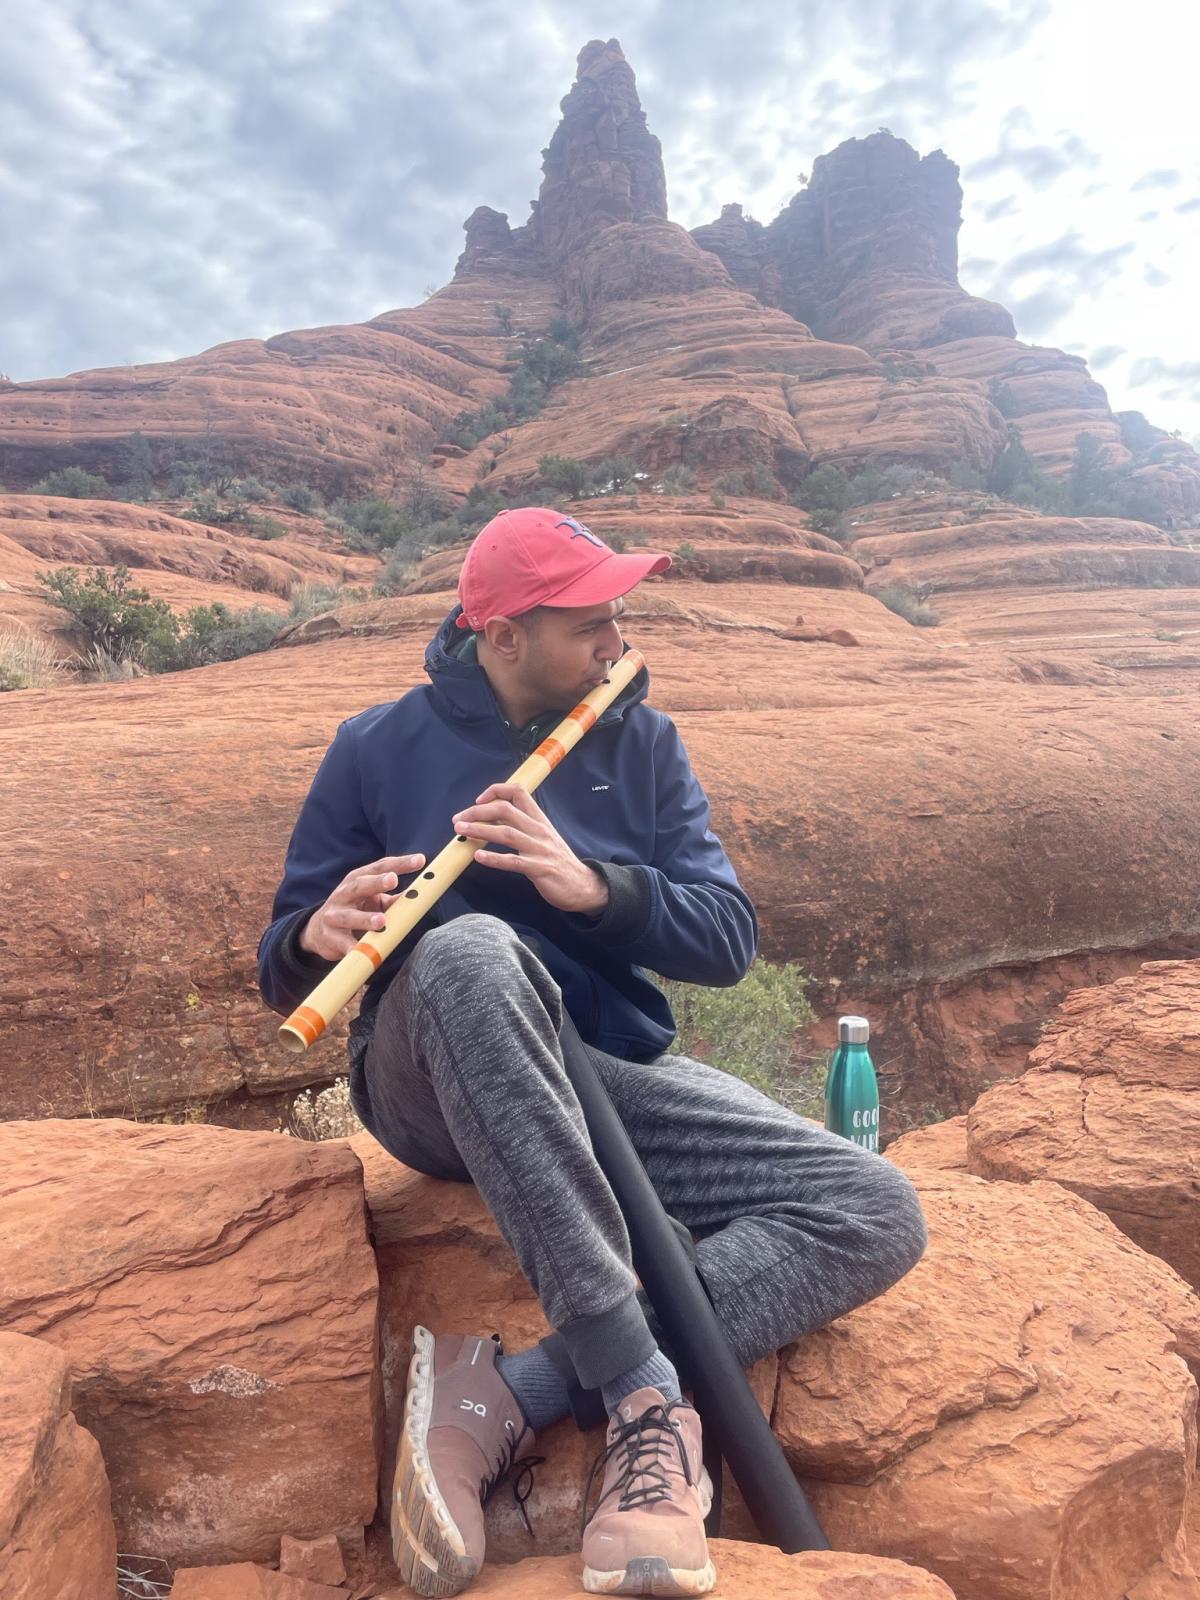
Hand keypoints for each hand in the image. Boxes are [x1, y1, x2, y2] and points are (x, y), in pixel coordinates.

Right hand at [299, 852, 426, 959]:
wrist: (318, 931)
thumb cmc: (353, 910)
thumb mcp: (372, 900)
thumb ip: (393, 898)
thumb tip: (419, 895)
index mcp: (358, 880)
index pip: (380, 867)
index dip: (400, 863)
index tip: (420, 860)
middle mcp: (344, 894)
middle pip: (360, 885)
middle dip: (376, 882)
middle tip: (393, 880)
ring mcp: (334, 915)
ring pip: (348, 916)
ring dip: (364, 918)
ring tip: (381, 921)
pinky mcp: (329, 937)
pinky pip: (342, 943)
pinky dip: (351, 947)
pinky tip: (359, 951)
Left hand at [453, 783, 608, 914]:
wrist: (583, 885)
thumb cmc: (558, 861)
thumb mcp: (543, 837)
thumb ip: (522, 826)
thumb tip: (493, 819)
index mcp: (539, 820)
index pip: (518, 792)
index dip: (495, 791)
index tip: (478, 801)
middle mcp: (538, 830)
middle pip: (505, 810)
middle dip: (477, 812)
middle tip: (458, 819)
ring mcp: (539, 849)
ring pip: (506, 833)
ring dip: (480, 830)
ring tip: (461, 831)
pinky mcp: (539, 869)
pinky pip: (513, 862)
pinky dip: (493, 858)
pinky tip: (478, 857)